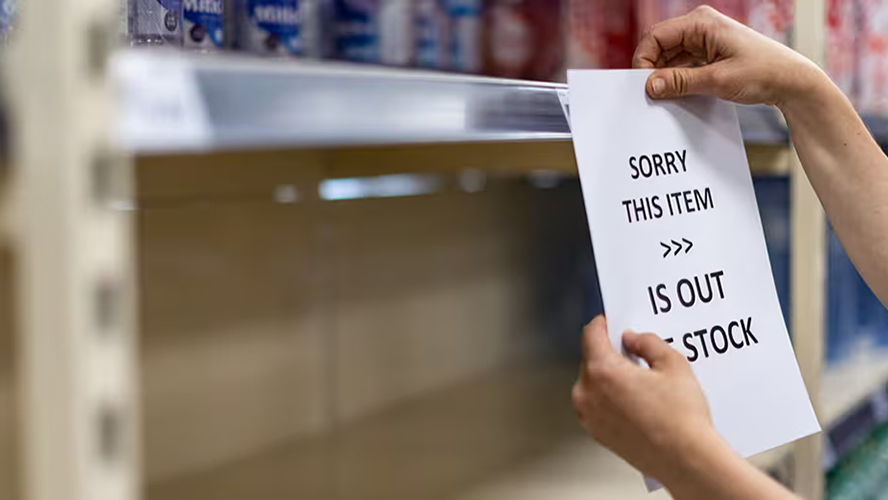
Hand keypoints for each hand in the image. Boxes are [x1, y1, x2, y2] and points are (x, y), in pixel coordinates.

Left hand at [571, 315, 723, 483]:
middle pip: (590, 359)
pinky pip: (596, 404)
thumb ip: (648, 342)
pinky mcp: (596, 433)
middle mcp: (587, 393)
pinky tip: (635, 401)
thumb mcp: (673, 363)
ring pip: (591, 383)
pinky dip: (609, 397)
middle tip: (634, 353)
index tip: (611, 322)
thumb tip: (633, 339)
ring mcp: (589, 416)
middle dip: (609, 353)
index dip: (603, 324)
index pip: (591, 334)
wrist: (685, 459)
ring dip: (608, 376)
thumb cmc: (680, 418)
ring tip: (639, 380)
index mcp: (602, 371)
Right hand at [633, 6, 825, 107]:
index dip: (644, 61)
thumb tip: (650, 85)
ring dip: (665, 75)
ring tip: (666, 96)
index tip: (643, 85)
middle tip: (651, 94)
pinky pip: (682, 62)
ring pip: (670, 56)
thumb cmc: (763, 73)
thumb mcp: (717, 80)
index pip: (655, 37)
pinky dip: (677, 77)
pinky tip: (678, 93)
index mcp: (701, 22)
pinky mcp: (710, 52)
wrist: (792, 81)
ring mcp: (705, 38)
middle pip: (660, 45)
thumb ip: (680, 82)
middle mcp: (701, 25)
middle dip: (653, 69)